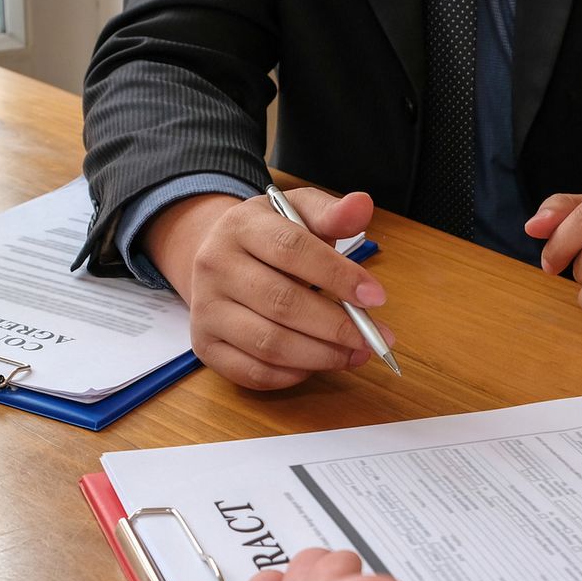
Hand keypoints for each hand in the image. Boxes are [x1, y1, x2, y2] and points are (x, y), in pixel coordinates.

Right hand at [145, 189, 393, 389]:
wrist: (218, 260)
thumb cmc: (270, 239)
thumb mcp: (298, 214)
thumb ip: (332, 213)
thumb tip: (362, 204)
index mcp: (240, 226)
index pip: (292, 250)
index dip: (338, 276)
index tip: (376, 297)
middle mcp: (215, 266)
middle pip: (282, 303)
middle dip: (336, 326)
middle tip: (373, 338)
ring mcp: (206, 309)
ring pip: (269, 344)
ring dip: (321, 355)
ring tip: (355, 354)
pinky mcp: (205, 345)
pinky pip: (253, 372)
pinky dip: (292, 376)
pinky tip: (318, 364)